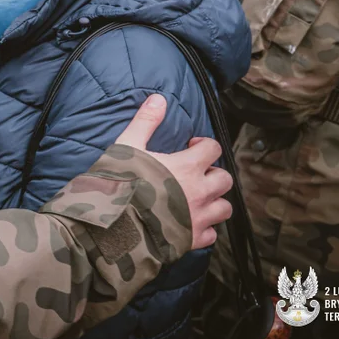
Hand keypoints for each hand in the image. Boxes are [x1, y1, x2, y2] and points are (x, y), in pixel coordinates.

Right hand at [114, 95, 232, 249]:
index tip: (190, 146)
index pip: (213, 149)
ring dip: (215, 201)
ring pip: (224, 208)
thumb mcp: (128, 146)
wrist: (113, 226)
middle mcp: (199, 192)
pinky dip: (205, 229)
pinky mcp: (192, 240)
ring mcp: (198, 218)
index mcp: (188, 167)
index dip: (204, 144)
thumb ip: (146, 121)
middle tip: (196, 173)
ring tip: (199, 198)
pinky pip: (211, 235)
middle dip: (213, 173)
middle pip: (225, 179)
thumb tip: (159, 98)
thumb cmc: (120, 183)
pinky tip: (191, 224)